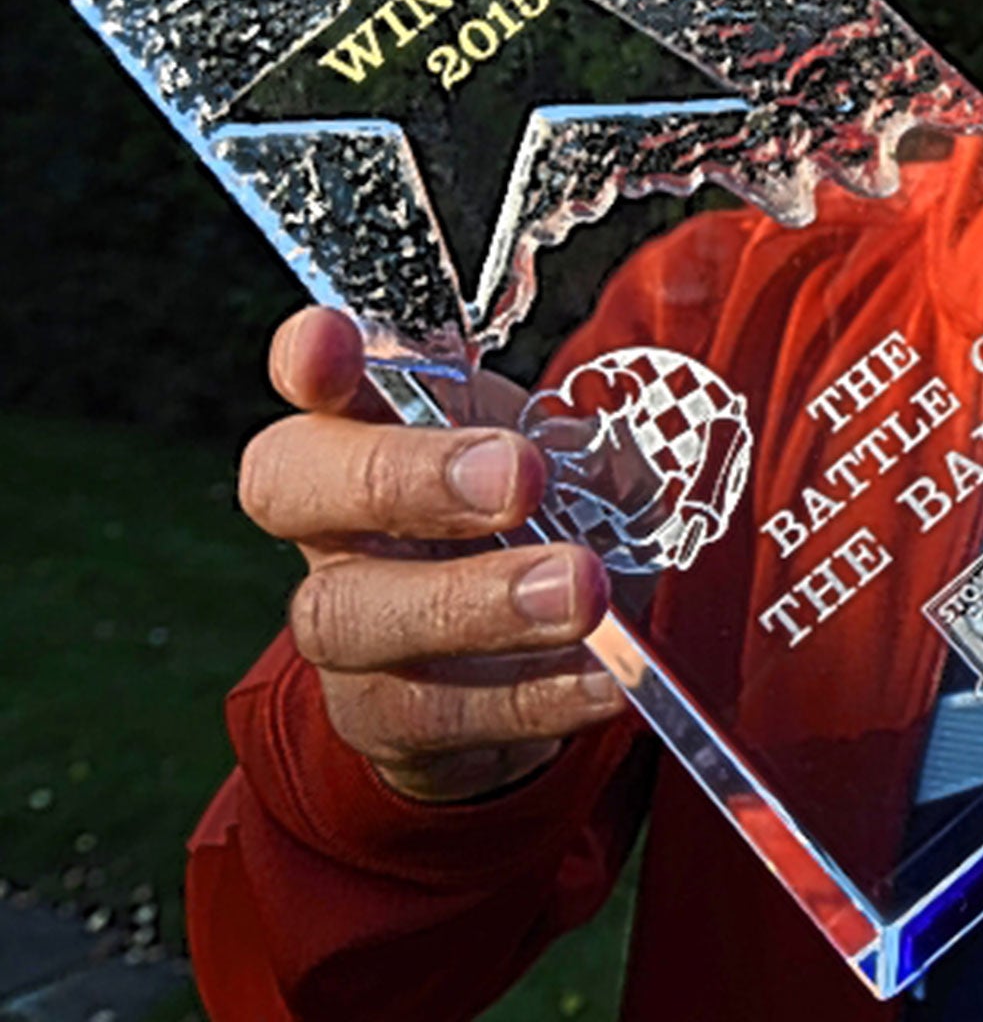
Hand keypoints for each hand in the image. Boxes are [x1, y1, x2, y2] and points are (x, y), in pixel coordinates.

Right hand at [239, 307, 625, 802]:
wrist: (524, 668)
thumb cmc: (537, 532)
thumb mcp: (571, 468)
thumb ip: (586, 453)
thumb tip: (604, 467)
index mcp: (369, 431)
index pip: (312, 381)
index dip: (311, 358)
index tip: (332, 339)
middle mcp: (332, 526)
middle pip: (295, 489)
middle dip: (405, 478)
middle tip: (517, 478)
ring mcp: (347, 630)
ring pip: (355, 617)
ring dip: (478, 602)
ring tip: (579, 591)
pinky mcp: (383, 725)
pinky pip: (437, 718)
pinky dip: (532, 695)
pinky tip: (602, 677)